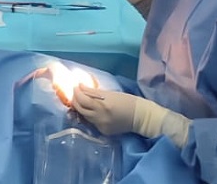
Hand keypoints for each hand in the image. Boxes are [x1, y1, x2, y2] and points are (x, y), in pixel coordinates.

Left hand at [73, 85, 190, 145]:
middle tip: (76, 92)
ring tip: (81, 100)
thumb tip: (81, 87)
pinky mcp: (103, 131)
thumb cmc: (128, 101)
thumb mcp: (111, 94)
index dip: (77, 92)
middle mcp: (100, 117)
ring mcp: (101, 126)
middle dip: (75, 99)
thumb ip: (95, 92)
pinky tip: (91, 110)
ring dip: (81, 107)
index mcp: (103, 105)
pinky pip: (92, 122)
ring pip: (84, 116)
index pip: (83, 99)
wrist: (141, 117)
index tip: (76, 85)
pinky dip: (89, 115)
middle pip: (80, 109)